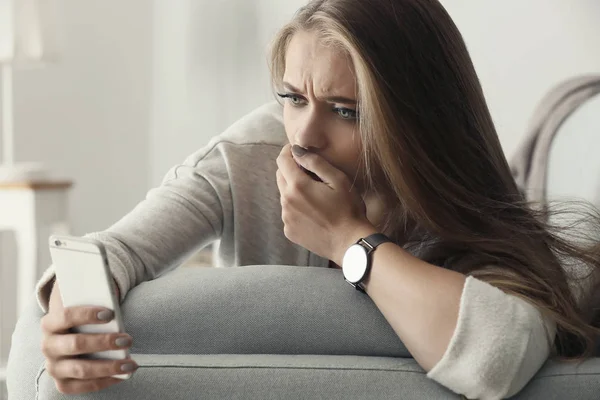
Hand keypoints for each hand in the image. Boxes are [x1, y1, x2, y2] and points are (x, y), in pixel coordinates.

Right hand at [41, 281, 136, 394]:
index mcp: (50, 323)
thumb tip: (114, 311)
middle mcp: (48, 347)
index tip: (110, 314)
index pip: (65, 316)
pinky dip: (105, 381)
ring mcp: (54, 367)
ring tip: (130, 363)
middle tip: (127, 340)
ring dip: (108, 366)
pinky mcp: (63, 383)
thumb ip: (94, 306)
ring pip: (80, 369)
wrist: (70, 337)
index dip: (87, 315)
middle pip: (75, 344)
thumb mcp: (86, 309)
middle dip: (103, 342)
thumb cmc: (84, 320)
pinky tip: (123, 375)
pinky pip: (83, 386)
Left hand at [276, 144, 375, 262]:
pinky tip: (314, 212)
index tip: (298, 151)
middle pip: (280, 176)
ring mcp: (286, 218)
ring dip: (294, 189)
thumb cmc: (349, 210)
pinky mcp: (289, 230)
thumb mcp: (338, 180)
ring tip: (316, 196)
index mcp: (297, 186)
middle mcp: (286, 201)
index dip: (289, 151)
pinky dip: (296, 207)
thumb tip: (297, 150)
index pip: (282, 160)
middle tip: (311, 174)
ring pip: (284, 194)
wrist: (350, 243)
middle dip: (292, 170)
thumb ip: (315, 162)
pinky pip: (288, 212)